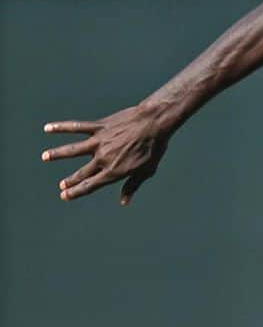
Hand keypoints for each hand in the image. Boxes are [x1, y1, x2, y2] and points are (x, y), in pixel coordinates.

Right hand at [42, 106, 170, 204]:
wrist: (153, 124)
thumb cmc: (153, 149)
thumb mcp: (146, 172)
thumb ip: (132, 186)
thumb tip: (124, 202)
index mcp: (114, 171)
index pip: (90, 185)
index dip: (77, 191)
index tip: (65, 195)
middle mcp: (103, 158)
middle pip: (82, 172)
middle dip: (70, 180)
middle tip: (61, 185)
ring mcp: (99, 142)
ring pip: (73, 149)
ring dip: (57, 154)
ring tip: (44, 157)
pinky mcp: (99, 127)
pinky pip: (76, 127)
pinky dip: (61, 127)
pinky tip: (48, 128)